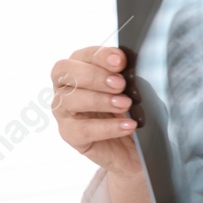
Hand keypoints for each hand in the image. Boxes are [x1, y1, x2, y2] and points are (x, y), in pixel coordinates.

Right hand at [50, 47, 139, 176]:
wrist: (139, 146)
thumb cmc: (133, 111)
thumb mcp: (136, 91)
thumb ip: (130, 77)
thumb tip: (131, 67)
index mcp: (82, 70)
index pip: (82, 55)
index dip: (100, 56)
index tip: (120, 61)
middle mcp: (67, 88)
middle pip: (63, 72)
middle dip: (93, 75)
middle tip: (120, 84)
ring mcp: (64, 111)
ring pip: (67, 99)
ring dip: (99, 100)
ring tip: (125, 104)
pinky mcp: (70, 134)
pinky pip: (81, 129)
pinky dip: (106, 127)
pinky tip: (127, 126)